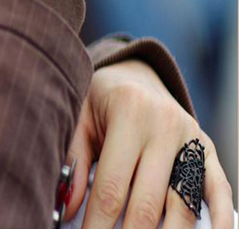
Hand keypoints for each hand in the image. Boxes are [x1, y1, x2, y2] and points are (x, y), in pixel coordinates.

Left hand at [65, 60, 233, 228]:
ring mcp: (192, 138)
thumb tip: (67, 209)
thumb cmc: (99, 100)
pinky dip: (218, 219)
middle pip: (148, 202)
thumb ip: (73, 161)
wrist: (135, 73)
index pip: (112, 186)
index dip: (98, 223)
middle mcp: (165, 126)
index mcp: (128, 114)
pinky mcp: (208, 149)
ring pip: (183, 203)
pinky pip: (219, 189)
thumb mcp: (78, 119)